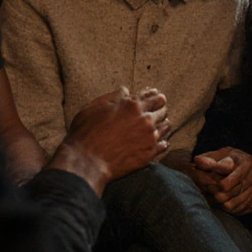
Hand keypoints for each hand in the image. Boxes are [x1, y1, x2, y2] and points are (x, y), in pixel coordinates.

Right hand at [54, 88, 170, 191]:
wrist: (86, 161)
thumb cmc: (85, 134)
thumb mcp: (93, 108)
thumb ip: (112, 98)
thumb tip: (126, 91)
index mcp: (131, 105)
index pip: (154, 97)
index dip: (155, 99)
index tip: (155, 101)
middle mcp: (144, 118)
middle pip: (163, 110)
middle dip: (159, 111)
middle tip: (155, 114)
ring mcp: (149, 136)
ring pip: (166, 126)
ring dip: (162, 125)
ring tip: (156, 128)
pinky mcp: (150, 152)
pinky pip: (165, 144)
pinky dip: (161, 142)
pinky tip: (155, 143)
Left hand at [192, 147, 251, 214]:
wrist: (247, 165)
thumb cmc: (228, 159)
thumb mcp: (219, 155)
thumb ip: (208, 159)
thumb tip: (197, 161)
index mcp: (246, 162)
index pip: (237, 176)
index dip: (225, 184)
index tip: (215, 187)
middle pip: (239, 191)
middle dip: (223, 196)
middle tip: (213, 196)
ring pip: (242, 202)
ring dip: (227, 205)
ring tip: (218, 202)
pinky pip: (247, 208)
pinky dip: (236, 209)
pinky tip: (227, 205)